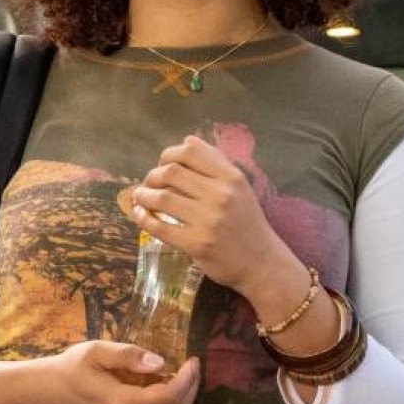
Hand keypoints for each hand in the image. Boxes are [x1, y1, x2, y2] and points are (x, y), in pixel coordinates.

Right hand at [47, 339, 200, 403]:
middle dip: (190, 387)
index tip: (192, 360)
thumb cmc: (72, 367)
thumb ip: (129, 356)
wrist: (50, 394)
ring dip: (180, 396)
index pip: (170, 398)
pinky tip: (159, 386)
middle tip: (190, 365)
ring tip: (177, 373)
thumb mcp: (97, 351)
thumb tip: (161, 363)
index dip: (188, 380)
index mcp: (121, 403)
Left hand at [128, 135, 277, 293]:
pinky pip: (160, 227)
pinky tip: (141, 216)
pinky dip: (144, 218)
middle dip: (152, 176)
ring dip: (144, 196)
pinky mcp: (197, 243)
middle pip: (171, 172)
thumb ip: (216, 163)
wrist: (262, 263)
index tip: (162, 165)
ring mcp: (209, 220)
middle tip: (148, 184)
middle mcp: (220, 195)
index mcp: (231, 177)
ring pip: (162, 197)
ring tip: (140, 198)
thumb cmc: (247, 222)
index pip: (190, 151)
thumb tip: (187, 139)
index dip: (168, 155)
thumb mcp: (240, 187)